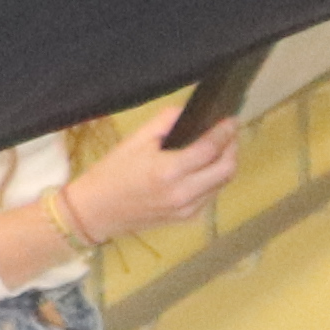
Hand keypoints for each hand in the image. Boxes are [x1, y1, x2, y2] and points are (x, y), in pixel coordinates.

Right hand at [61, 111, 244, 244]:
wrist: (97, 210)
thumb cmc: (113, 171)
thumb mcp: (136, 139)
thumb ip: (167, 122)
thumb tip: (193, 111)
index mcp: (168, 171)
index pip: (210, 148)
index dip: (225, 131)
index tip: (231, 118)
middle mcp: (183, 193)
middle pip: (227, 169)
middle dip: (233, 147)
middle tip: (229, 132)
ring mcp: (188, 209)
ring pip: (222, 184)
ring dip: (225, 163)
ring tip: (221, 146)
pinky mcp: (187, 218)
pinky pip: (211, 195)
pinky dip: (214, 178)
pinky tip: (205, 167)